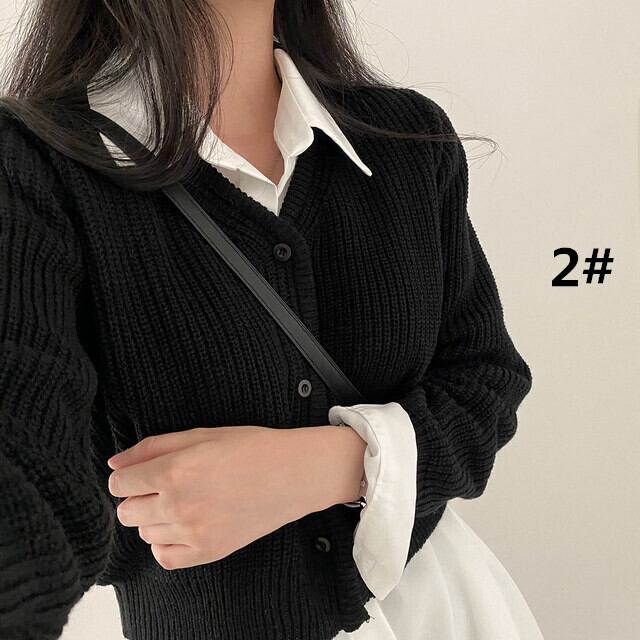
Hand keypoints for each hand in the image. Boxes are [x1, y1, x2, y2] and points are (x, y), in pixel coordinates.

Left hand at [106, 425, 365, 569]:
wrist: (294, 473)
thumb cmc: (253, 448)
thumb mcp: (202, 434)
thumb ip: (153, 446)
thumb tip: (116, 462)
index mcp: (175, 469)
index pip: (119, 483)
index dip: (127, 475)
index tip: (140, 473)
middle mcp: (179, 503)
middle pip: (126, 511)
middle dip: (138, 496)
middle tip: (166, 485)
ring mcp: (194, 531)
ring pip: (144, 532)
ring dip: (155, 517)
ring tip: (184, 501)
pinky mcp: (209, 551)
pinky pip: (164, 557)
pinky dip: (168, 542)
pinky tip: (185, 524)